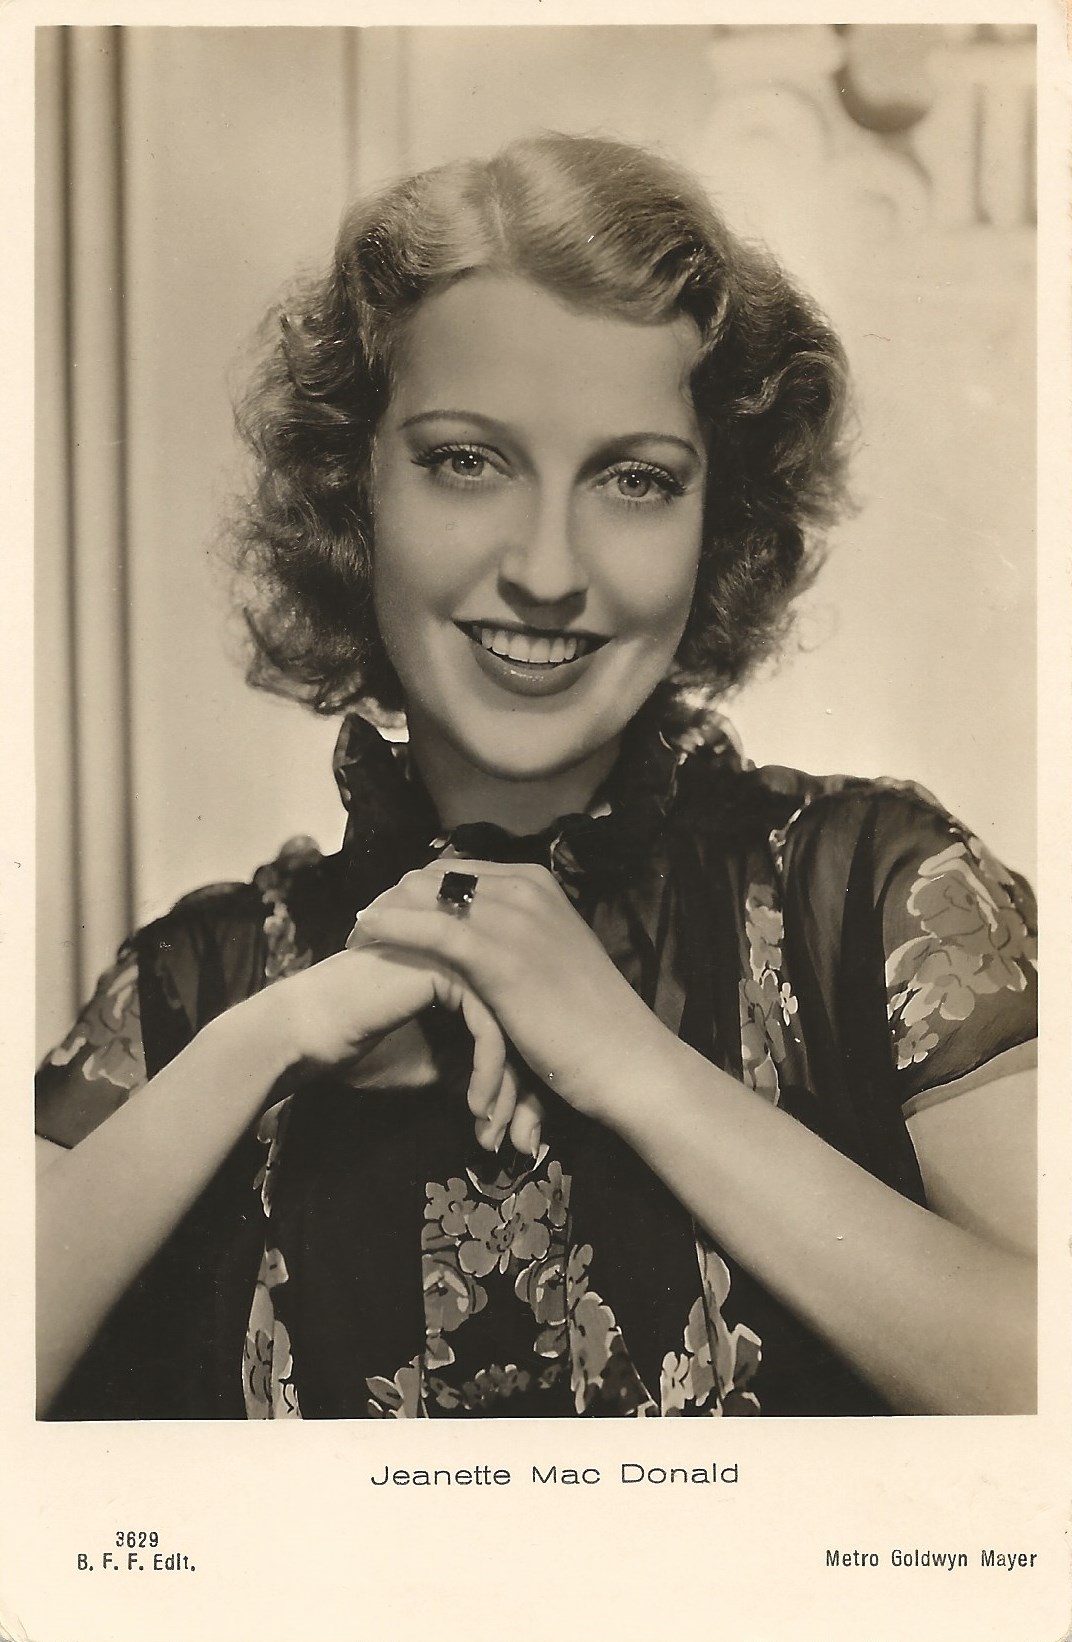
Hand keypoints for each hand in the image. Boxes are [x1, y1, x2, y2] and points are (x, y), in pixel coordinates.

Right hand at [251, 943, 508, 1135]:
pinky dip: (488, 1071)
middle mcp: (465, 956)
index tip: (512, 1128)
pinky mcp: (445, 966)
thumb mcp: (427, 1062)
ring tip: (491, 1127)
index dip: (520, 1079)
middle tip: (515, 1137)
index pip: (512, 1022)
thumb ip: (467, 1063)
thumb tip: (509, 1095)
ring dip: (506, 1086)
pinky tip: (475, 1104)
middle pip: (518, 1023)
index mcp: (463, 970)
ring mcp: (457, 955)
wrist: (301, 1033)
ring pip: (509, 1025)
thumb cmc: (354, 1047)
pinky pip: (487, 1024)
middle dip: (523, 1088)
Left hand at [349, 860, 658, 1127]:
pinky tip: (365, 934)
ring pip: (426, 895)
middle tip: (361, 928)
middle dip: (392, 897)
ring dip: (383, 911)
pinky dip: (391, 926)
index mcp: (536, 883)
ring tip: (355, 938)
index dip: (413, 891)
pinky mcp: (500, 953)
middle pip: (434, 876)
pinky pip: (430, 927)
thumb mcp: (551, 957)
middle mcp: (525, 887)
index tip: (384, 915)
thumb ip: (516, 936)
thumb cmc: (589, 1021)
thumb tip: (472, 935)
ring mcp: (514, 916)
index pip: (455, 871)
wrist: (625, 1058)